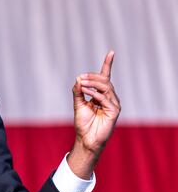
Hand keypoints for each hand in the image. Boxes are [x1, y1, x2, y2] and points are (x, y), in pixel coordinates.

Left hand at [68, 51, 120, 178]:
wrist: (86, 138)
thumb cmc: (83, 122)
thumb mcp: (78, 103)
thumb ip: (78, 91)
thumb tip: (78, 78)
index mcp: (102, 94)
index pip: (106, 77)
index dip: (108, 64)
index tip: (111, 52)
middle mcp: (110, 98)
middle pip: (105, 81)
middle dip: (93, 77)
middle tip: (80, 78)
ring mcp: (114, 104)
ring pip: (106, 87)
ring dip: (93, 84)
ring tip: (82, 84)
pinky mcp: (114, 111)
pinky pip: (105, 98)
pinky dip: (95, 94)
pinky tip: (86, 93)